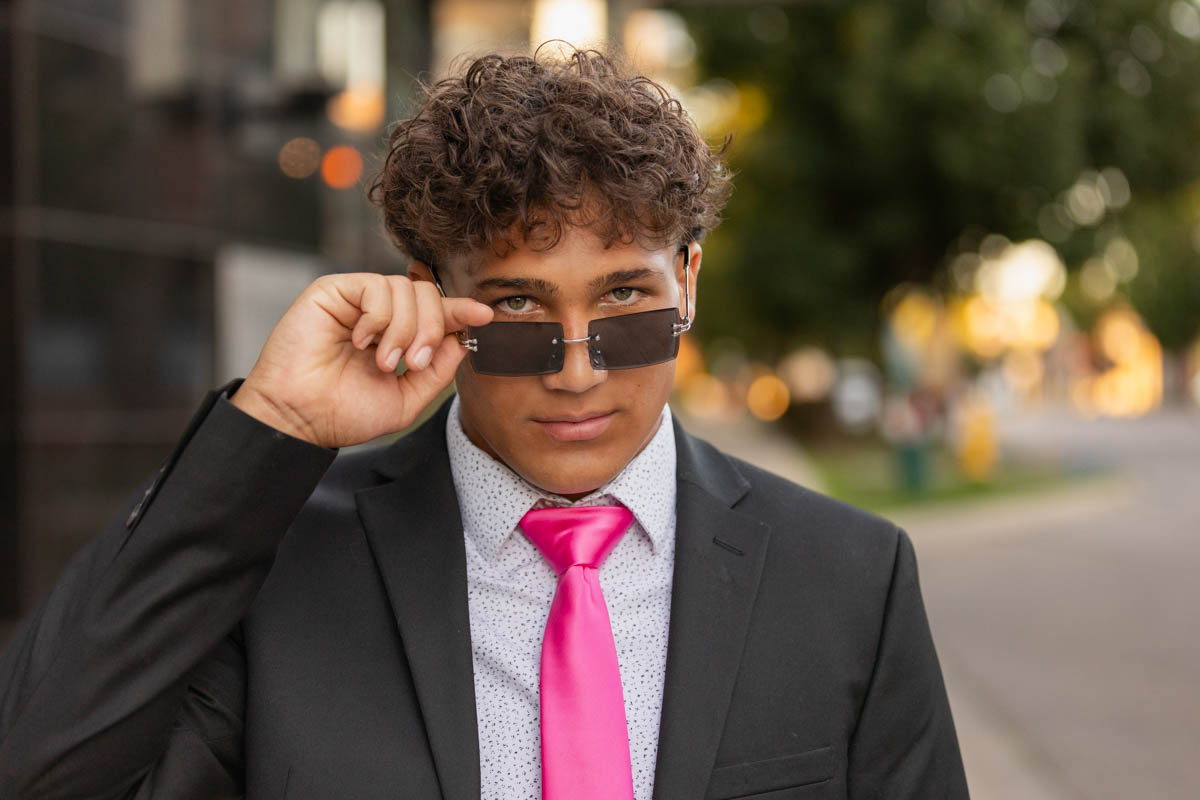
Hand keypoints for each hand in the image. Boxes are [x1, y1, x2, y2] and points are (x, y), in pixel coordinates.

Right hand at [230, 272, 492, 447]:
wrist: (301, 419)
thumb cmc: (344, 413)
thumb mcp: (407, 399)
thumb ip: (438, 371)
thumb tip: (463, 340)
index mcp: (396, 336)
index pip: (436, 313)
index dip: (461, 311)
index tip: (484, 316)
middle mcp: (378, 314)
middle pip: (428, 296)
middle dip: (432, 329)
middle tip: (413, 363)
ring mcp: (356, 300)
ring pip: (406, 289)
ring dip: (404, 330)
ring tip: (384, 362)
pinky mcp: (333, 290)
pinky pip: (377, 286)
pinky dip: (379, 318)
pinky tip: (362, 341)